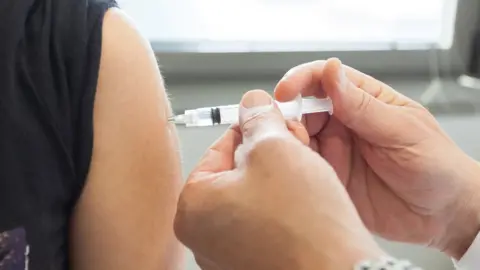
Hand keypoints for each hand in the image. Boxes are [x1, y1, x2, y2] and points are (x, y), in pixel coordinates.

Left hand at [174, 90, 383, 269]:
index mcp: (193, 208)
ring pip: (255, 195)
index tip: (275, 122)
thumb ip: (258, 119)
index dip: (253, 128)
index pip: (220, 146)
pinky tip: (307, 202)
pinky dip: (285, 205)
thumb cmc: (304, 225)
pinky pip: (267, 221)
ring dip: (281, 177)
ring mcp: (229, 254)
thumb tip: (252, 104)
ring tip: (307, 175)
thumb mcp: (276, 149)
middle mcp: (204, 236)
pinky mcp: (256, 262)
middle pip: (237, 172)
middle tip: (296, 147)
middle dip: (270, 153)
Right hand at [274, 58, 479, 258]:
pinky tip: (298, 170)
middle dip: (289, 114)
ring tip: (294, 151)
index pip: (324, 79)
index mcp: (364, 101)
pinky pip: (303, 166)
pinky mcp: (329, 177)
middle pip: (302, 108)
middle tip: (289, 130)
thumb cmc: (435, 164)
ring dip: (289, 140)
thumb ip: (361, 105)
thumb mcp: (400, 130)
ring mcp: (335, 150)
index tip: (285, 92)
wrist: (443, 214)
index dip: (301, 80)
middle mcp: (344, 123)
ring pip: (298, 136)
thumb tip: (330, 71)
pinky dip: (294, 164)